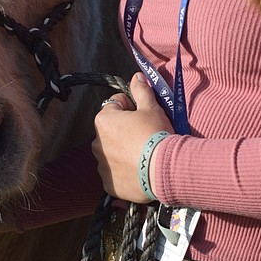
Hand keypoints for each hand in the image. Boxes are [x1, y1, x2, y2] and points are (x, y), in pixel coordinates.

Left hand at [92, 72, 174, 202]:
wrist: (164, 169)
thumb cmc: (156, 134)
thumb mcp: (151, 107)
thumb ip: (141, 90)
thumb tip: (136, 76)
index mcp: (103, 120)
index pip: (115, 105)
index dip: (131, 107)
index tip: (144, 115)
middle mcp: (96, 143)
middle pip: (112, 130)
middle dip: (125, 130)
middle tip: (146, 135)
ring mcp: (102, 165)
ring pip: (112, 152)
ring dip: (124, 151)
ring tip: (144, 155)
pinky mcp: (109, 184)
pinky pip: (115, 174)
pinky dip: (125, 171)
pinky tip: (140, 170)